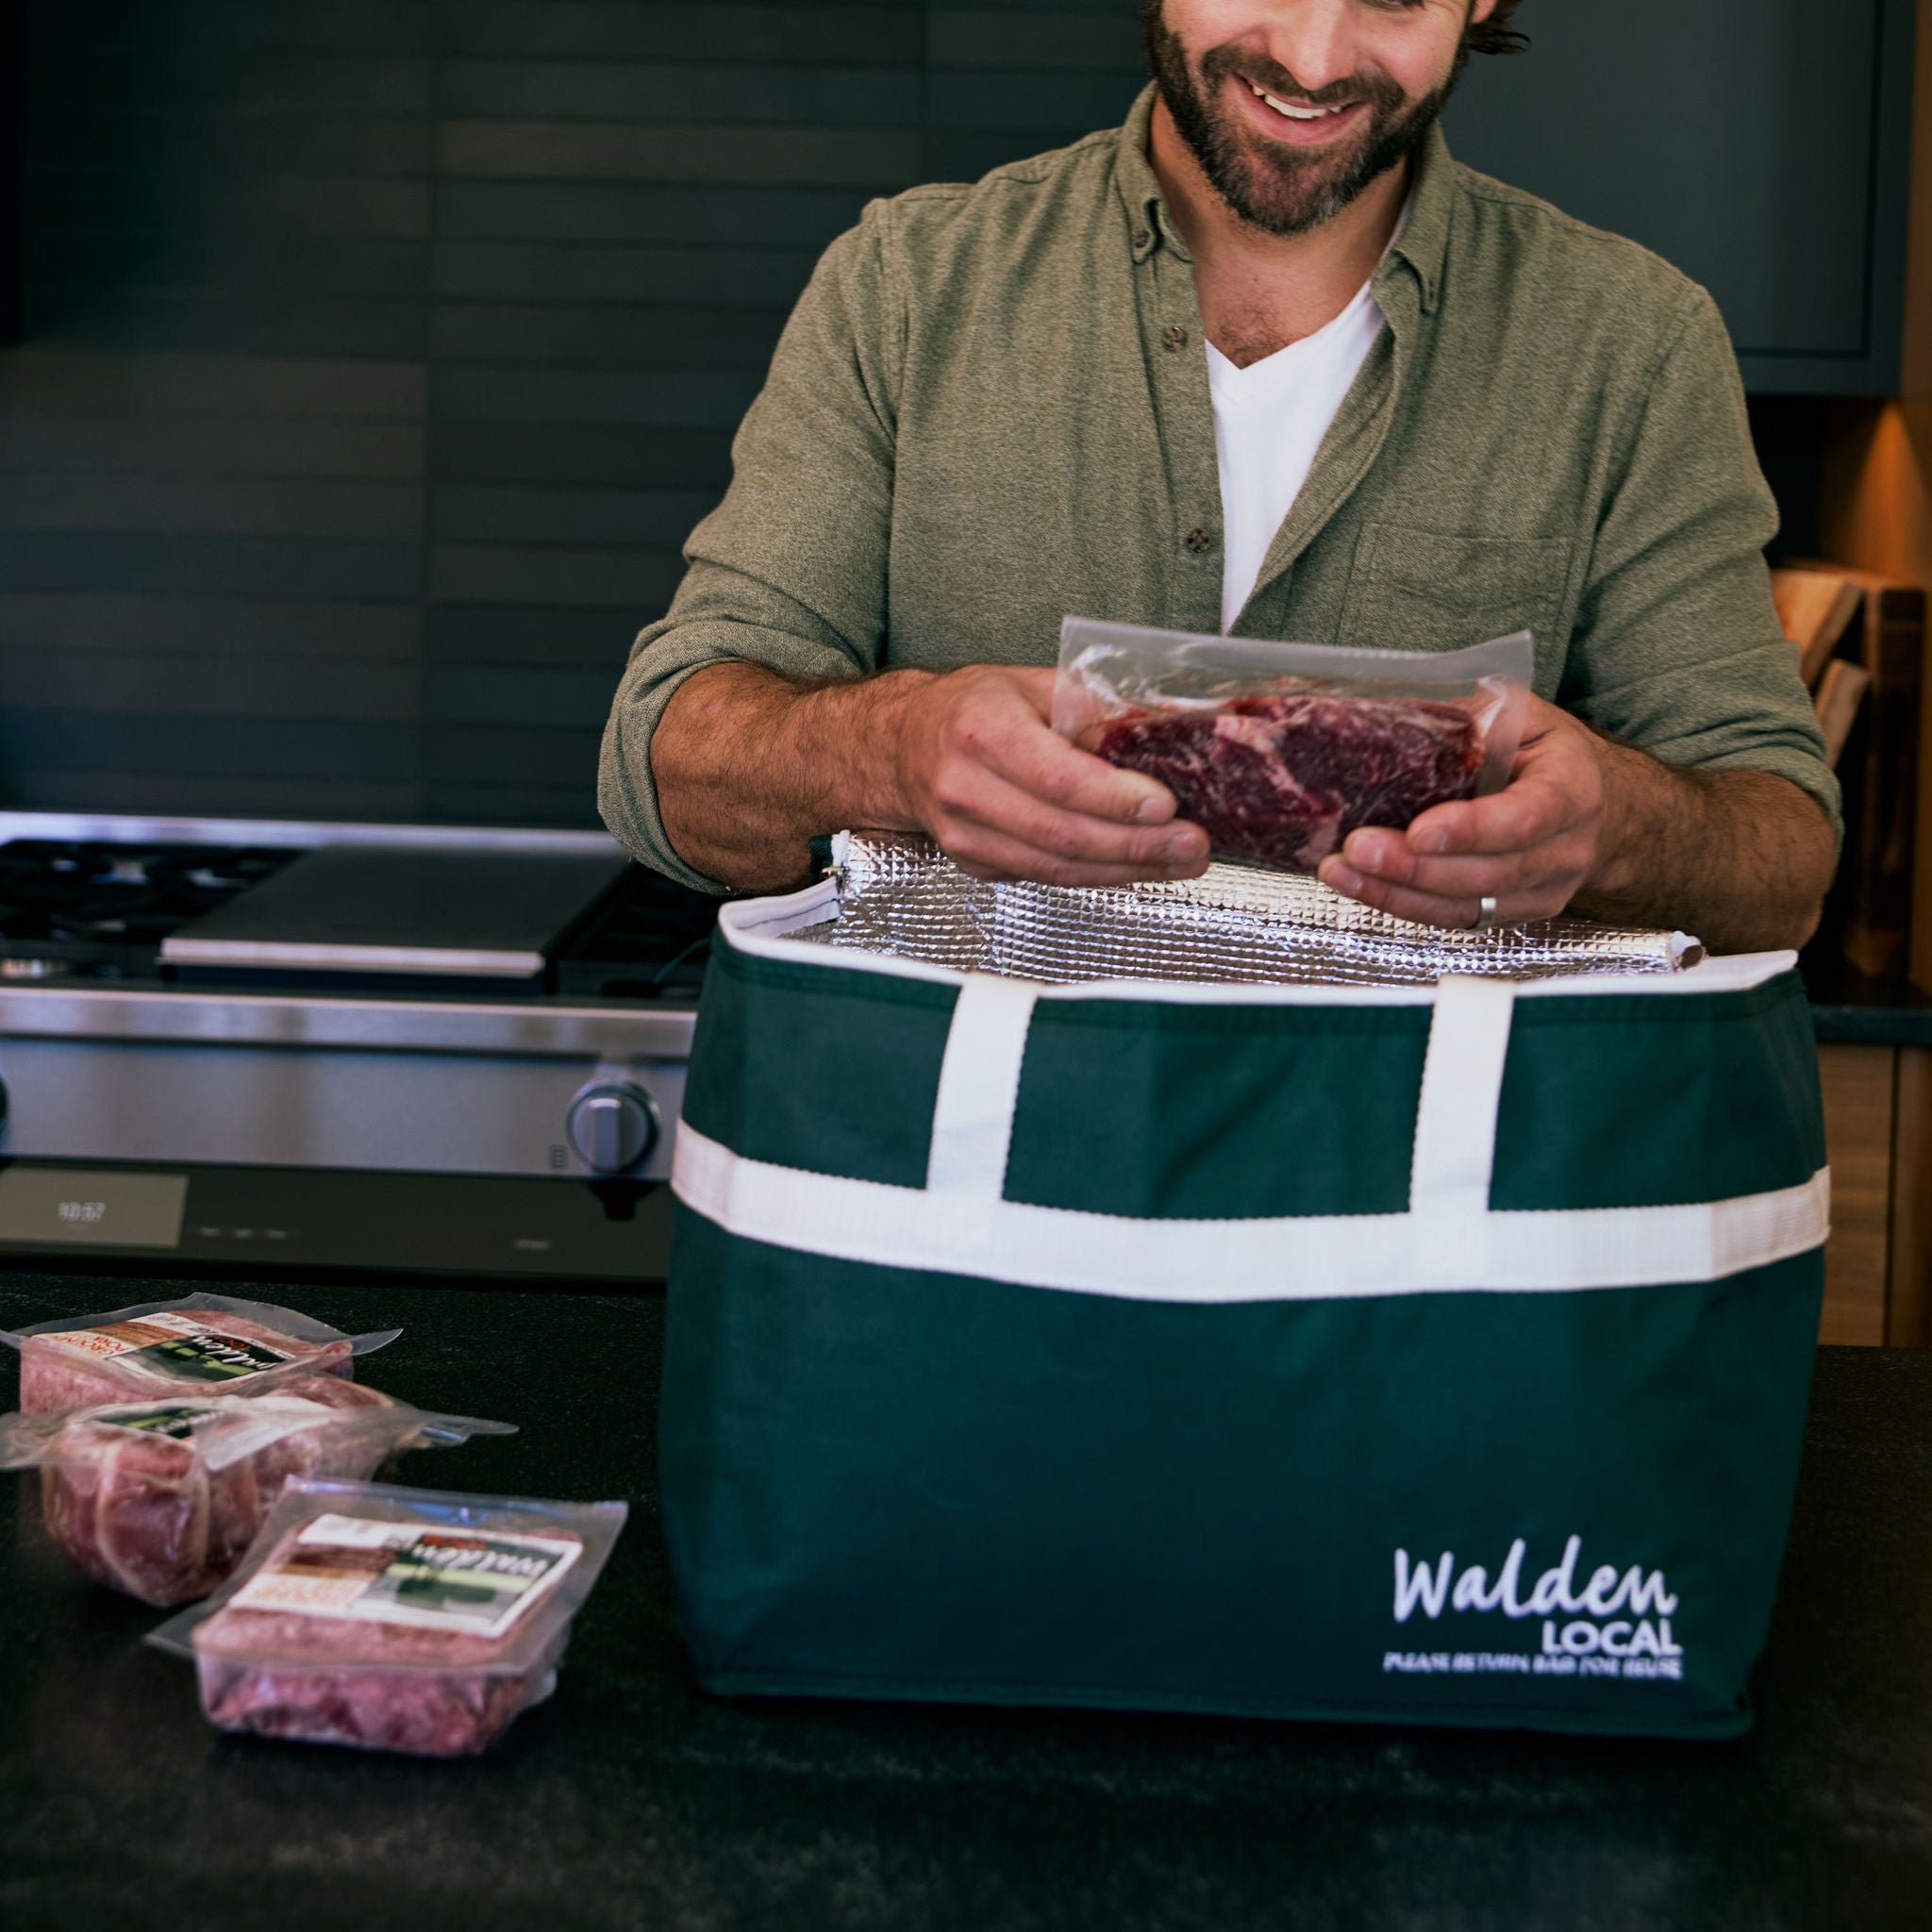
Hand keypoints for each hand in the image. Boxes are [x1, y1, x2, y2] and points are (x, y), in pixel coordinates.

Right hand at [887, 665, 1210, 886]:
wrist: (900, 746)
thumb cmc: (971, 708)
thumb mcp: (1030, 684)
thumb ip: (1090, 709)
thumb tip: (1160, 731)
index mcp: (981, 731)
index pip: (1055, 778)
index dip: (1114, 799)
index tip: (1165, 805)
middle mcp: (966, 788)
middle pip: (1062, 833)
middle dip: (1138, 846)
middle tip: (1193, 845)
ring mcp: (966, 835)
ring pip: (1057, 867)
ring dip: (1127, 870)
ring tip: (1180, 861)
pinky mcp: (976, 864)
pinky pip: (1046, 876)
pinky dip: (1098, 876)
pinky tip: (1137, 866)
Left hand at [1315, 696, 1606, 927]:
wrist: (1594, 807)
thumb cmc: (1546, 753)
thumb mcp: (1522, 718)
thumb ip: (1469, 724)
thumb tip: (1389, 725)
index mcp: (1571, 792)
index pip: (1525, 819)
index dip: (1471, 830)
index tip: (1418, 832)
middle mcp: (1564, 851)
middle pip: (1487, 874)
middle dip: (1415, 868)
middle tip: (1358, 849)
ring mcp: (1541, 891)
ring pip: (1465, 907)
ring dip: (1397, 893)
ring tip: (1342, 872)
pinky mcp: (1510, 915)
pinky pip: (1454, 919)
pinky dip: (1403, 905)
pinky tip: (1362, 885)